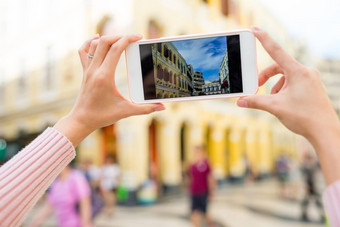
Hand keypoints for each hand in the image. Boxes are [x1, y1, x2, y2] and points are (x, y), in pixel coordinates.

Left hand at [54, 34, 164, 145]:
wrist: (81, 120)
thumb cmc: (102, 116)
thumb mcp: (125, 112)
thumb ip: (145, 109)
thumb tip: (162, 107)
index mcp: (105, 76)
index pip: (116, 49)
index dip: (128, 39)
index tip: (139, 37)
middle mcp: (95, 69)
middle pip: (105, 42)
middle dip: (120, 36)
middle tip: (133, 38)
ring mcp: (88, 69)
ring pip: (94, 44)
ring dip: (108, 38)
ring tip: (121, 39)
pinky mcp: (85, 72)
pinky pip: (83, 51)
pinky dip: (90, 42)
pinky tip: (97, 39)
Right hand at [237, 27, 338, 143]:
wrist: (325, 132)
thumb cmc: (304, 117)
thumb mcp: (275, 107)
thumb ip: (255, 101)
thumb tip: (240, 101)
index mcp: (298, 72)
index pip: (276, 51)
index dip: (263, 39)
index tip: (254, 29)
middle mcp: (306, 72)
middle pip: (279, 66)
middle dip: (266, 76)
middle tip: (257, 87)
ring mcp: (310, 79)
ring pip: (286, 76)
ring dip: (275, 86)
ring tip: (273, 100)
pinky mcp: (312, 86)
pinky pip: (294, 82)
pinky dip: (284, 89)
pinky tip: (283, 103)